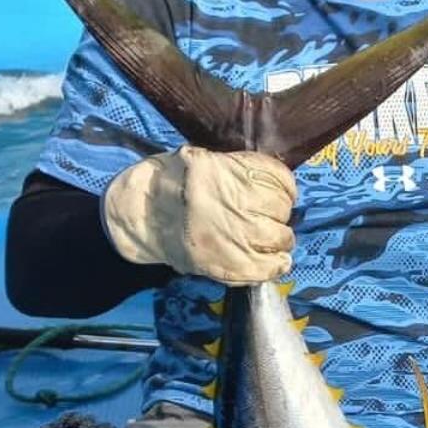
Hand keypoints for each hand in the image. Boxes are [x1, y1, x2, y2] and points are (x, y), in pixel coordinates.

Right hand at [103, 146, 296, 285]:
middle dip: (279, 213)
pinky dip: (276, 265)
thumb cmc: (172, 183)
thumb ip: (237, 169)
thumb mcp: (202, 160)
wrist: (143, 216)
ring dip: (280, 239)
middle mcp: (233, 202)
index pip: (279, 180)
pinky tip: (277, 261)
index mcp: (226, 172)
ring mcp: (233, 236)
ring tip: (272, 239)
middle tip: (270, 218)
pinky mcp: (228, 265)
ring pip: (280, 238)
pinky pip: (267, 267)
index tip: (281, 193)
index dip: (284, 188)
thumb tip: (274, 184)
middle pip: (281, 209)